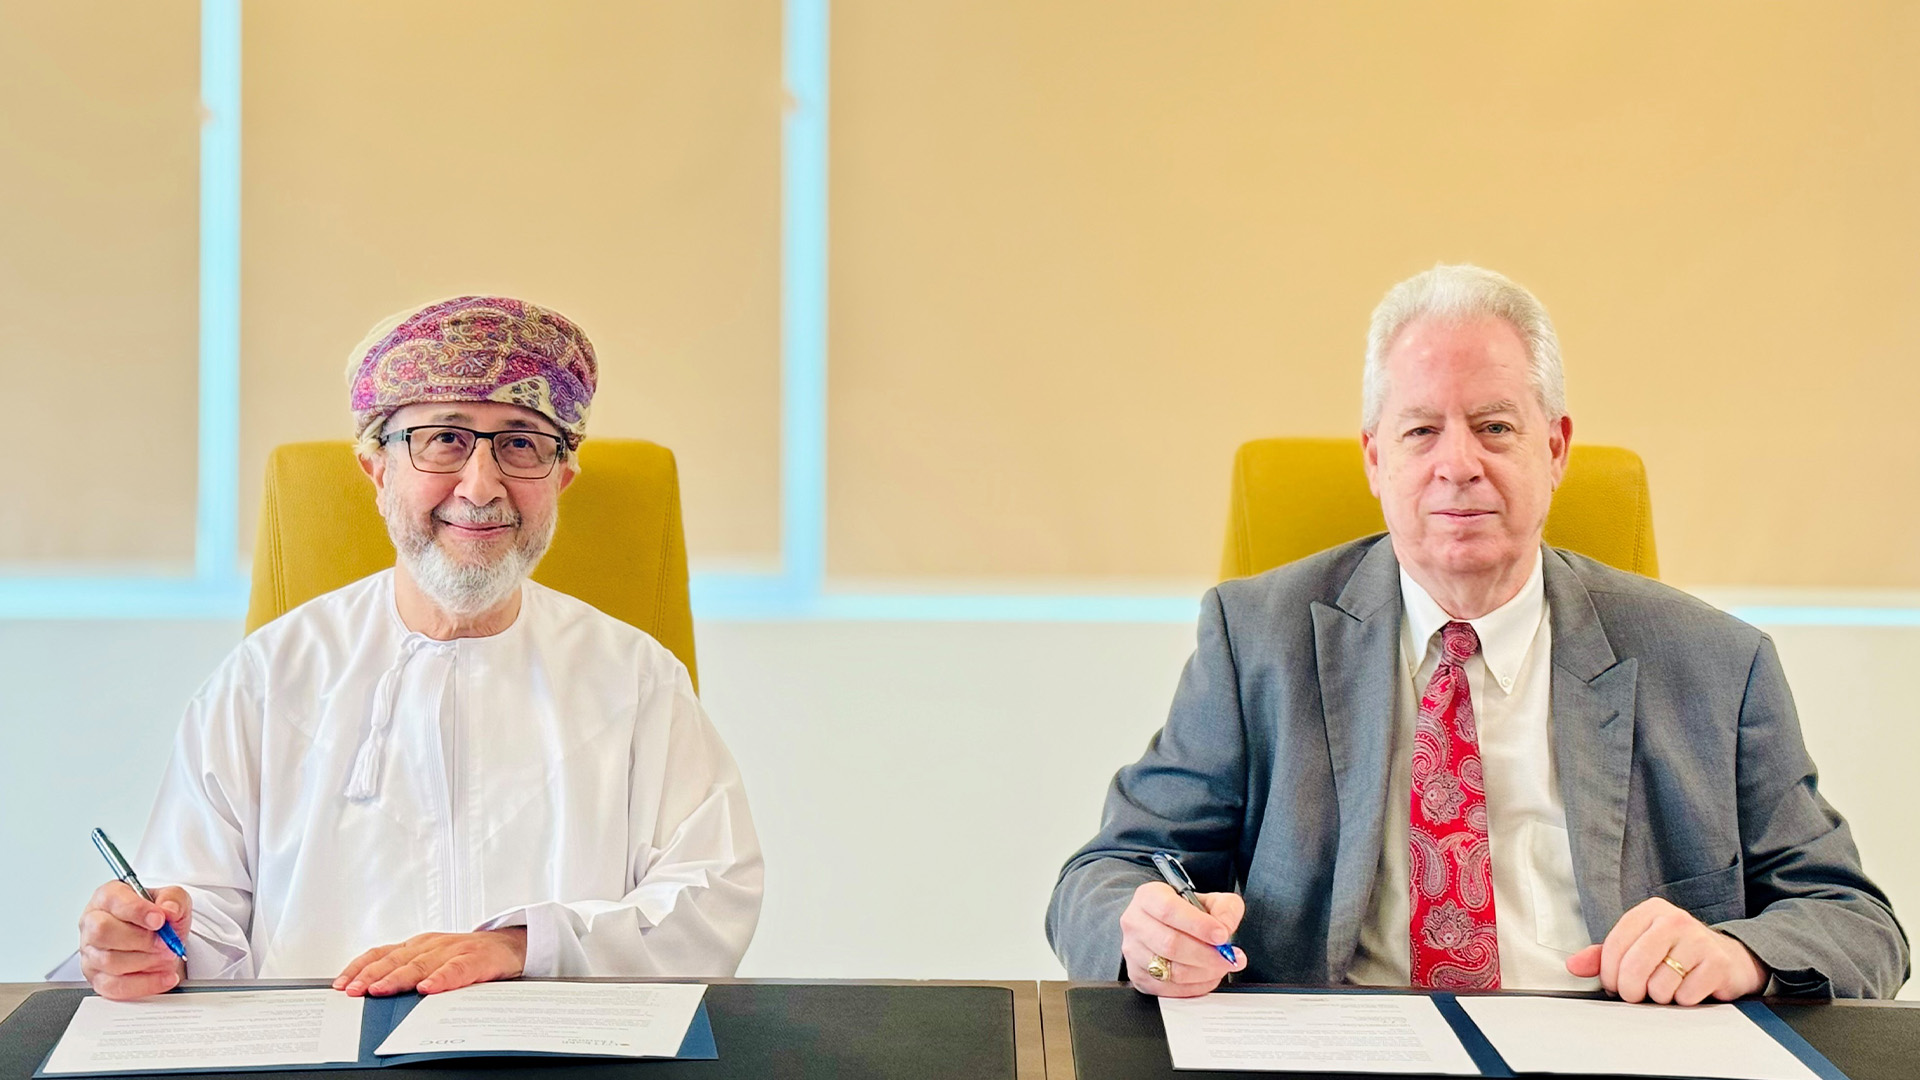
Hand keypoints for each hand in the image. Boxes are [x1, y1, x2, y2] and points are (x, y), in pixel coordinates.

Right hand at [78, 881, 190, 1000]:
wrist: (161, 943)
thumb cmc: (158, 918)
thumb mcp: (173, 899)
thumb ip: (173, 898)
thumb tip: (169, 910)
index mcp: (107, 898)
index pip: (112, 900)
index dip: (137, 911)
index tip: (160, 920)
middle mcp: (93, 924)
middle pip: (102, 932)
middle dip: (140, 940)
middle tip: (165, 943)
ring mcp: (91, 953)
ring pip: (109, 961)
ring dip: (145, 961)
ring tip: (166, 956)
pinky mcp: (97, 978)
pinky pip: (114, 986)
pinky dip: (144, 984)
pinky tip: (164, 976)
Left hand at [334, 929, 527, 995]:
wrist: (510, 946)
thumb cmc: (467, 958)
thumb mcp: (434, 963)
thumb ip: (409, 974)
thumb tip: (372, 998)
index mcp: (418, 946)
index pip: (382, 953)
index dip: (359, 968)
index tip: (340, 985)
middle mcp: (431, 944)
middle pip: (395, 960)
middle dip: (370, 976)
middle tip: (352, 991)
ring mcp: (453, 949)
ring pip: (421, 964)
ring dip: (398, 978)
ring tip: (380, 991)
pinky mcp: (476, 958)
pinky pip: (457, 969)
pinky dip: (442, 978)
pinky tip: (429, 988)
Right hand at [1120, 882, 1246, 996]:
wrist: (1163, 925)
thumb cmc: (1185, 913)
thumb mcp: (1209, 899)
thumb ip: (1225, 908)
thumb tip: (1225, 928)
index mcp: (1149, 897)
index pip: (1169, 910)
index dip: (1198, 925)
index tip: (1221, 935)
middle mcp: (1135, 923)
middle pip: (1170, 945)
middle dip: (1207, 955)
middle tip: (1228, 957)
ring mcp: (1133, 952)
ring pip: (1171, 971)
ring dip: (1204, 973)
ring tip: (1222, 966)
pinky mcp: (1138, 976)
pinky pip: (1169, 990)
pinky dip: (1195, 987)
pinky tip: (1208, 977)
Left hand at [1566, 897, 1766, 1004]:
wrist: (1729, 959)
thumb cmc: (1676, 954)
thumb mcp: (1638, 947)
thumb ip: (1604, 956)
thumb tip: (1573, 965)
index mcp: (1649, 911)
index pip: (1614, 946)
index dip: (1609, 974)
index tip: (1614, 985)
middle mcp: (1674, 919)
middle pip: (1634, 967)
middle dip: (1631, 990)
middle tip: (1639, 993)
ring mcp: (1698, 939)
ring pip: (1659, 986)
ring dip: (1661, 997)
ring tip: (1670, 986)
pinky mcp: (1717, 963)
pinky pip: (1685, 996)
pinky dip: (1683, 1000)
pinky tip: (1690, 988)